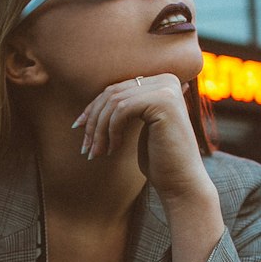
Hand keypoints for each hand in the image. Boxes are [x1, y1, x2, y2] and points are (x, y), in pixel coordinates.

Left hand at [72, 74, 207, 204]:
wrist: (181, 182)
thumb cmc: (159, 159)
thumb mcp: (139, 127)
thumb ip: (126, 107)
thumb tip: (96, 100)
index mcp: (162, 82)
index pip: (117, 89)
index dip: (93, 109)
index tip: (78, 128)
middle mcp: (167, 79)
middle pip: (113, 93)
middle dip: (94, 121)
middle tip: (86, 147)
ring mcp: (167, 88)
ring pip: (114, 102)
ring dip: (99, 130)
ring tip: (96, 153)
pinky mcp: (164, 101)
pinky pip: (122, 109)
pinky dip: (111, 131)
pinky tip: (114, 149)